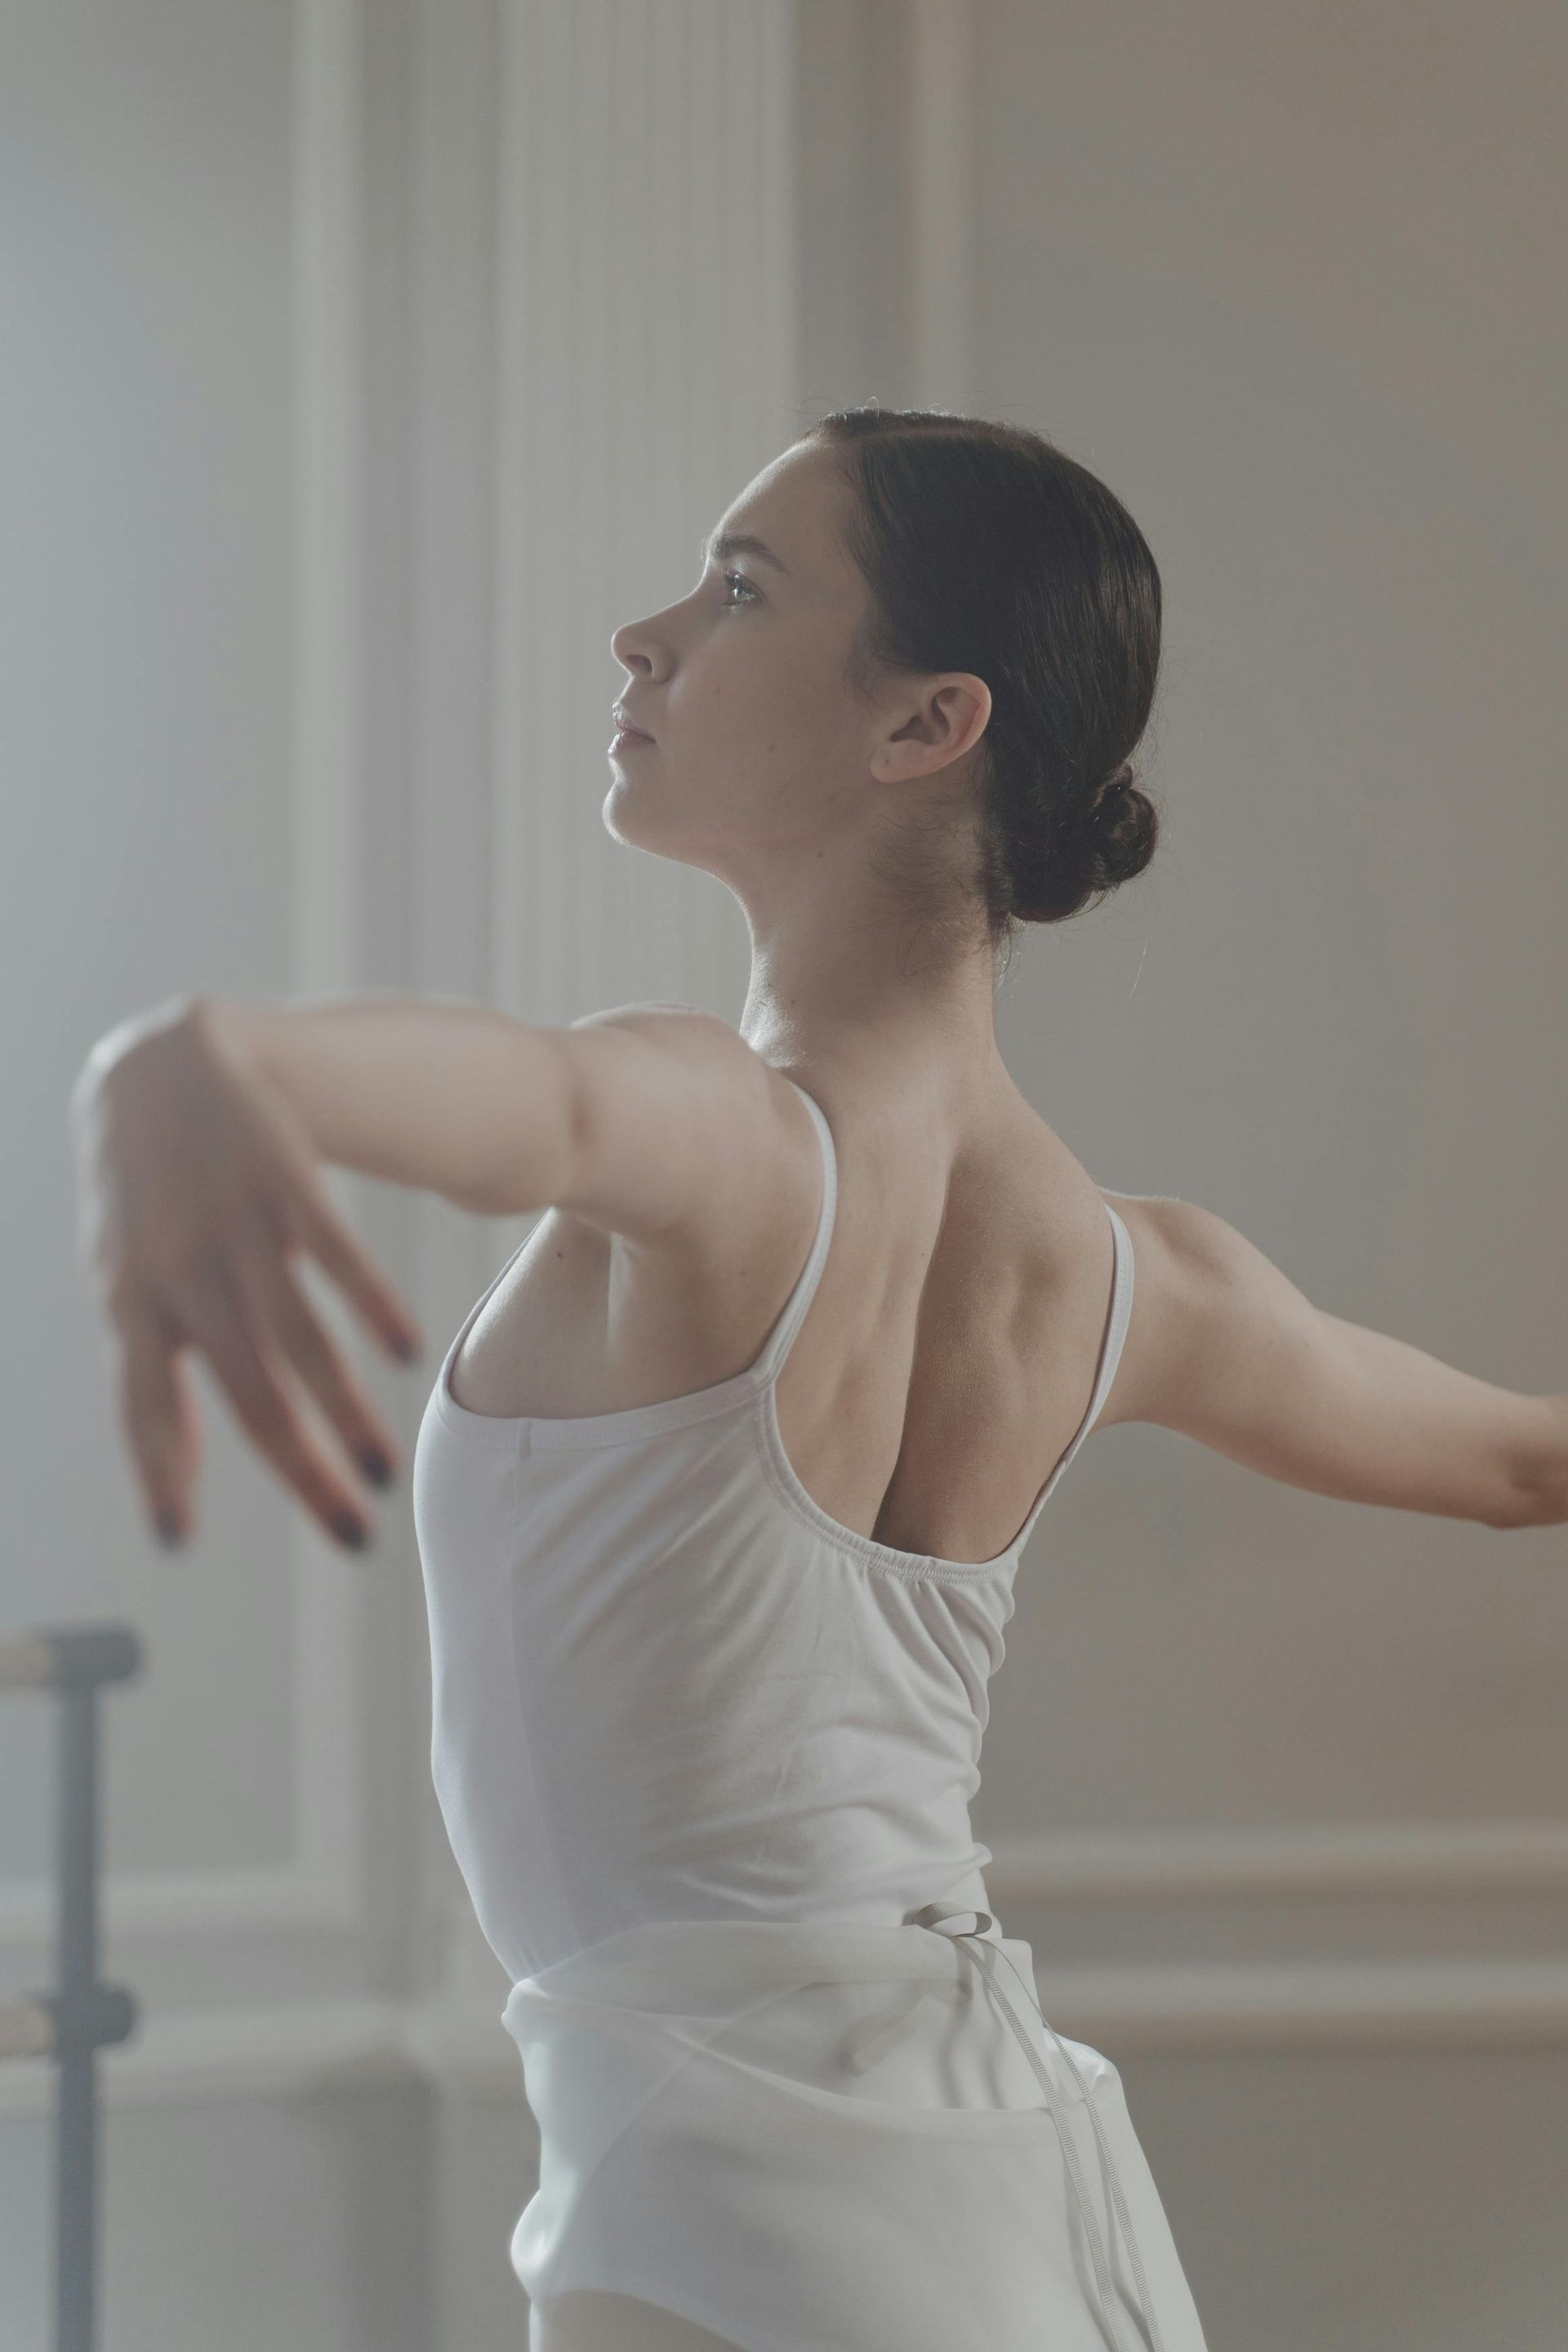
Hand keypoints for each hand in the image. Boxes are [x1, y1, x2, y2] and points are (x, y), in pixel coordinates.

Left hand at [70, 998, 425, 1553]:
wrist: (158, 1063)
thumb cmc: (148, 1196)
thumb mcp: (132, 1281)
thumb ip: (158, 1373)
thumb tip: (173, 1479)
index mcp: (131, 1300)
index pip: (143, 1405)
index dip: (158, 1473)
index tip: (177, 1542)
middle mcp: (179, 1270)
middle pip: (249, 1390)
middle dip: (302, 1470)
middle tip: (352, 1534)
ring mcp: (234, 1222)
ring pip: (297, 1336)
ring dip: (344, 1411)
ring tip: (383, 1470)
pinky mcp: (283, 1178)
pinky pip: (333, 1252)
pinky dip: (369, 1303)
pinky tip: (405, 1351)